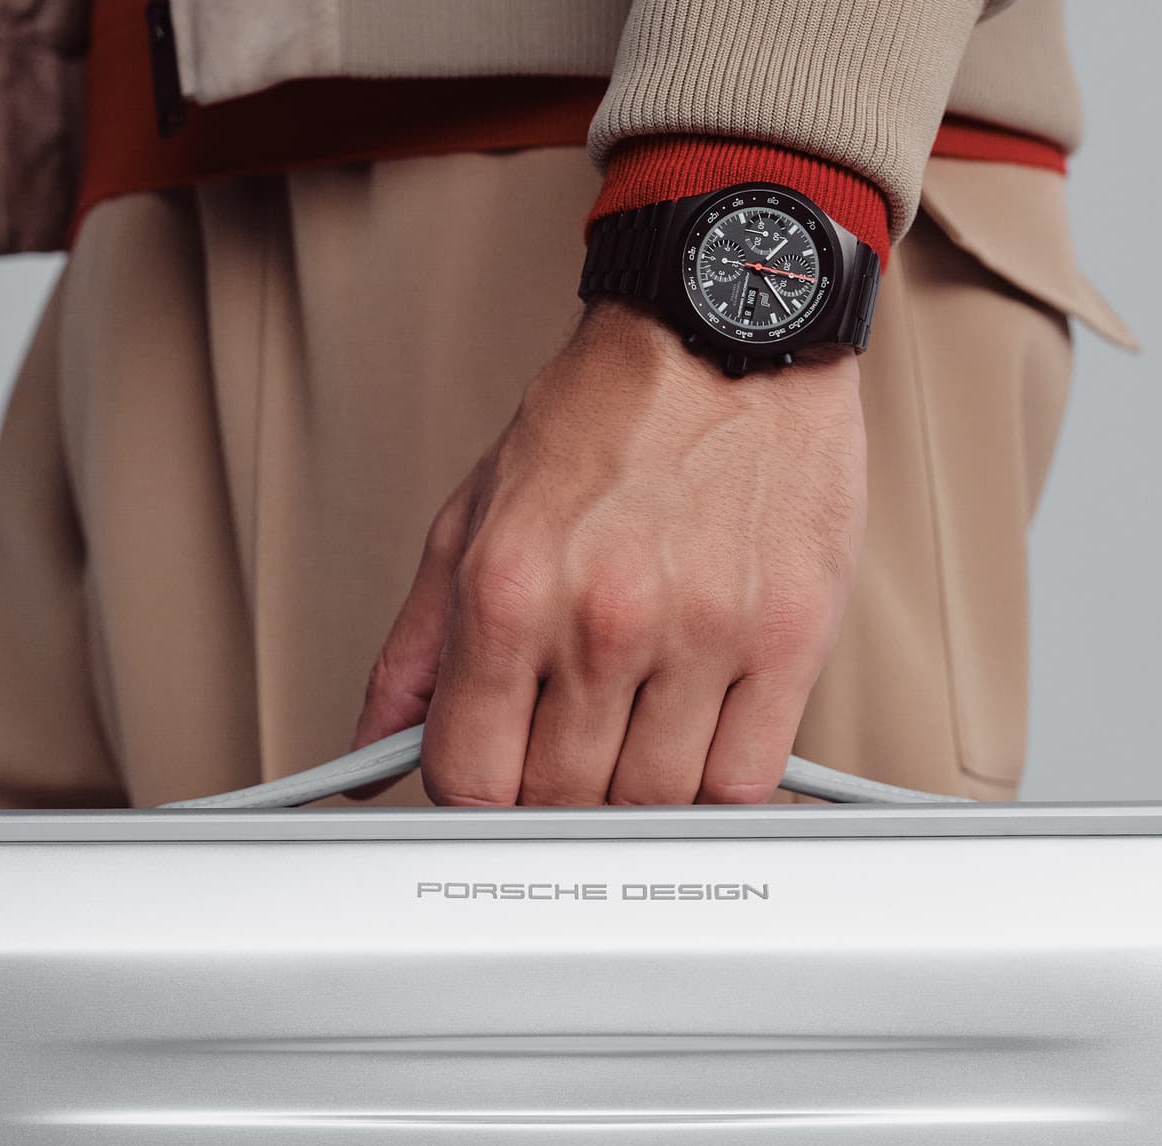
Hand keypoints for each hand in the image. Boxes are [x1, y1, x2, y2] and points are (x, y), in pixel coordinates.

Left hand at [352, 299, 866, 805]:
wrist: (728, 327)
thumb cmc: (605, 418)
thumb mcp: (471, 517)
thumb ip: (415, 649)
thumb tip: (371, 747)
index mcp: (509, 591)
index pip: (469, 778)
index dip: (474, 795)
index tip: (493, 777)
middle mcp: (603, 618)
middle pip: (560, 801)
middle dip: (555, 790)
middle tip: (569, 744)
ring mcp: (702, 633)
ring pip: (651, 801)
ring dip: (636, 789)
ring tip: (637, 726)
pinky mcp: (790, 638)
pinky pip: (743, 780)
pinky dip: (715, 782)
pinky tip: (699, 737)